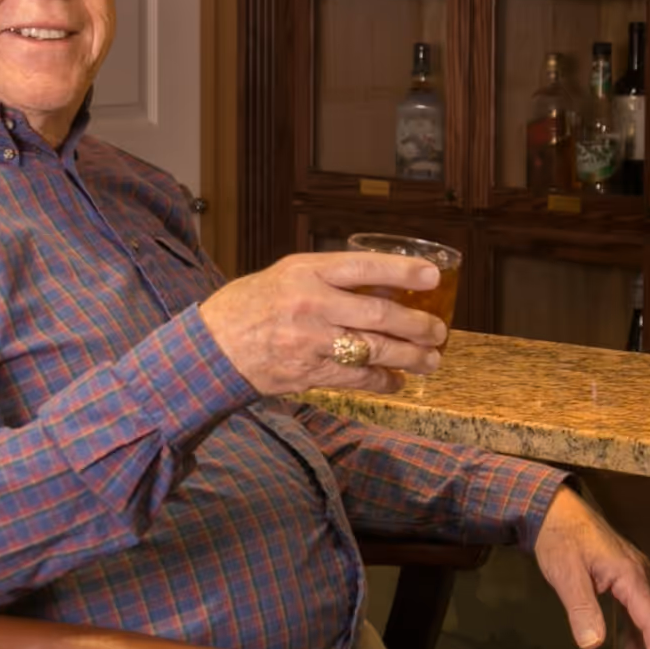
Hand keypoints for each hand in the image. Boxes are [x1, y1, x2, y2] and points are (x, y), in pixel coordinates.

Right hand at [197, 252, 445, 395]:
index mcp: (304, 272)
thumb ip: (327, 278)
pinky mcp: (308, 372)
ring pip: (375, 350)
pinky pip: (357, 378)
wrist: (211, 348)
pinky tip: (395, 380)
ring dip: (410, 357)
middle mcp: (310, 305)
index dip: (402, 270)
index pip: (363, 267)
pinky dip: (382, 381)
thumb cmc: (248, 307)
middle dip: (418, 325)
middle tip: (438, 330)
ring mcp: (309, 341)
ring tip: (430, 360)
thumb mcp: (284, 276)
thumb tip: (383, 287)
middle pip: (379, 315)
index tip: (433, 275)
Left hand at [532, 488, 649, 648]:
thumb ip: (581, 609)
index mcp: (632, 577)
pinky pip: (642, 611)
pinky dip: (641, 635)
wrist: (553, 508)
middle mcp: (643, 578)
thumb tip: (593, 646)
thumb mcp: (565, 574)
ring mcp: (636, 577)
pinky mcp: (625, 578)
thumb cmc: (559, 538)